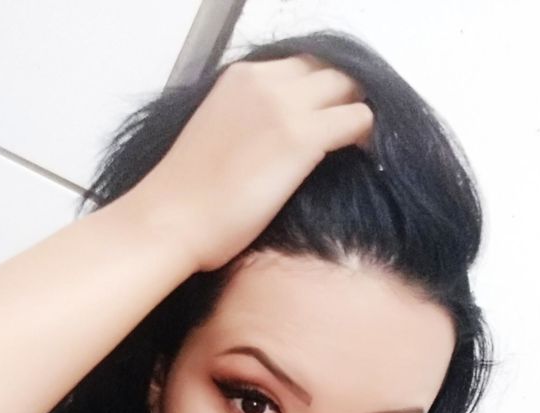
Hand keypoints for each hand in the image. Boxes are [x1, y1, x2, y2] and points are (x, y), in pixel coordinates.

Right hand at [129, 54, 373, 270]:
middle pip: (329, 69)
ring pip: (349, 86)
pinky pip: (359, 118)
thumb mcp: (217, 137)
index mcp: (240, 78)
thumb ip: (249, 122)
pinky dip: (367, 135)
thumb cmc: (188, 197)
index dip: (321, 91)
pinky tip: (360, 158)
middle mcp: (264, 81)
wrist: (172, 220)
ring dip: (357, 113)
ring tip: (356, 148)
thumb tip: (276, 138)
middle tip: (347, 134)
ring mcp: (284, 106)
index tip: (326, 118)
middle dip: (344, 96)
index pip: (301, 66)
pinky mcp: (302, 138)